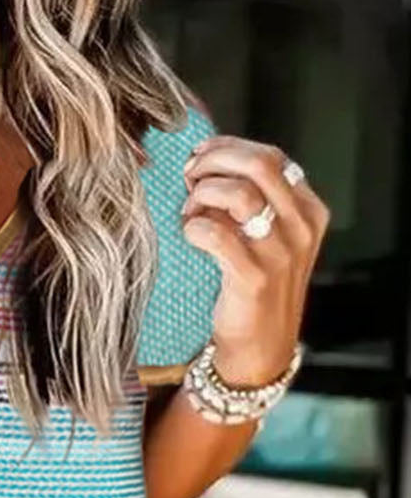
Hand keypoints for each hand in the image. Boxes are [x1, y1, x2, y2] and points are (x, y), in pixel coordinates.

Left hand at [180, 135, 329, 387]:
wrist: (260, 348)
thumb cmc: (255, 287)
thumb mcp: (269, 238)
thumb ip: (251, 200)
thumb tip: (205, 163)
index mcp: (309, 210)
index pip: (271, 156)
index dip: (228, 149)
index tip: (200, 157)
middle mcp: (301, 228)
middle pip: (259, 164)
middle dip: (214, 161)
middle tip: (189, 176)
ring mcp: (281, 254)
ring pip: (238, 194)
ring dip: (203, 194)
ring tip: (189, 212)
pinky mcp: (255, 279)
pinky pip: (217, 234)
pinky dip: (195, 227)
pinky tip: (190, 235)